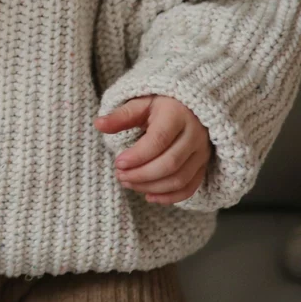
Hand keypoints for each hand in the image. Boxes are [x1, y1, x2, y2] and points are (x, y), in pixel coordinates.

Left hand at [93, 96, 212, 204]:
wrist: (189, 107)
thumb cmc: (160, 104)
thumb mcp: (140, 104)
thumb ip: (121, 116)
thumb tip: (98, 124)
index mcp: (177, 115)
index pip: (159, 140)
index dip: (137, 156)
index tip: (118, 163)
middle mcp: (194, 134)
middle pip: (170, 163)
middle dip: (141, 174)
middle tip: (120, 175)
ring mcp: (202, 152)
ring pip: (180, 178)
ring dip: (152, 187)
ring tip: (128, 183)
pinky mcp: (203, 165)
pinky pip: (190, 187)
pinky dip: (170, 197)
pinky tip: (149, 196)